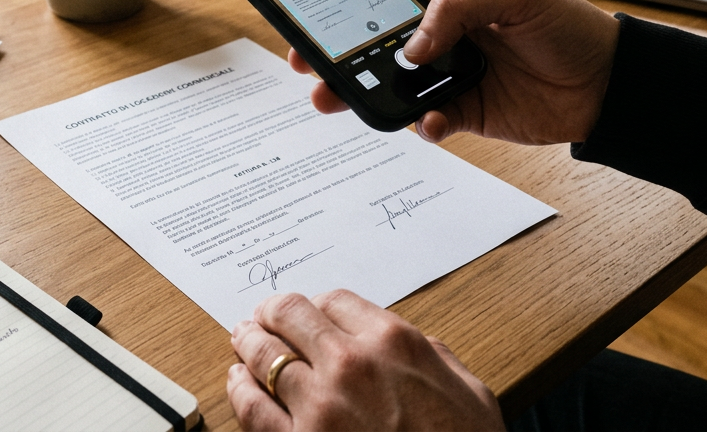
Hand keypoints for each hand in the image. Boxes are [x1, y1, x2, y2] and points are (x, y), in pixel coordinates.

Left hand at [227, 290, 503, 430]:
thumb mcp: (469, 392)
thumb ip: (433, 357)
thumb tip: (412, 345)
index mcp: (394, 342)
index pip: (335, 300)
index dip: (317, 304)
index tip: (310, 312)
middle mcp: (351, 364)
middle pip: (290, 315)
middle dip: (274, 313)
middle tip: (264, 316)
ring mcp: (319, 405)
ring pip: (264, 354)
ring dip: (249, 342)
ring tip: (242, 338)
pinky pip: (252, 406)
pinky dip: (239, 387)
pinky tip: (238, 380)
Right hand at [289, 0, 618, 144]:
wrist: (609, 83)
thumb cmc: (568, 25)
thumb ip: (457, 11)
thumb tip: (413, 46)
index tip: (311, 7)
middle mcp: (440, 35)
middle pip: (373, 42)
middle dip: (337, 53)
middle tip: (307, 64)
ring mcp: (448, 75)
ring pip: (390, 85)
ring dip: (363, 93)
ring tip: (338, 99)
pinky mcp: (463, 111)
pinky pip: (426, 120)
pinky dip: (421, 124)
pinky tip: (431, 121)